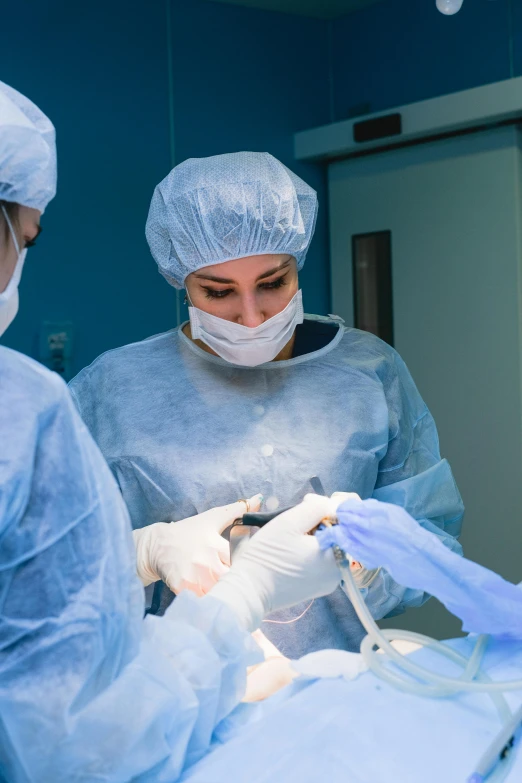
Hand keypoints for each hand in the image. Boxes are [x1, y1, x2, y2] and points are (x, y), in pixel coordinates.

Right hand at [132, 494, 261, 595]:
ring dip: (225, 593)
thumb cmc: (189, 531)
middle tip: (243, 583)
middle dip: (238, 582)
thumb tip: (259, 498)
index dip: (249, 565)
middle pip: (232, 579)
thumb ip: (238, 510)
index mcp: (216, 544)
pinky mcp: (182, 589)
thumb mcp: (212, 518)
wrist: (156, 545)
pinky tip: (213, 600)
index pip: (242, 559)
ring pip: (219, 592)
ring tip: (229, 593)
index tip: (253, 568)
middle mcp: (206, 560)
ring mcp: (194, 576)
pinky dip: (209, 603)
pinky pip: (202, 601)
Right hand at [208, 494, 339, 631]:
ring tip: (288, 540)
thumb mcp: (289, 522)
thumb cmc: (269, 555)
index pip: (340, 523)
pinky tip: (289, 554)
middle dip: (316, 526)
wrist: (250, 590)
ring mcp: (327, 584)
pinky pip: (318, 563)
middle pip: (334, 537)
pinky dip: (307, 554)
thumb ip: (314, 507)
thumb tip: (327, 503)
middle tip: (293, 526)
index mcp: (337, 556)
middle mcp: (338, 573)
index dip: (322, 512)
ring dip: (310, 539)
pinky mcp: (316, 589)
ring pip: (325, 549)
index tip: (302, 511)